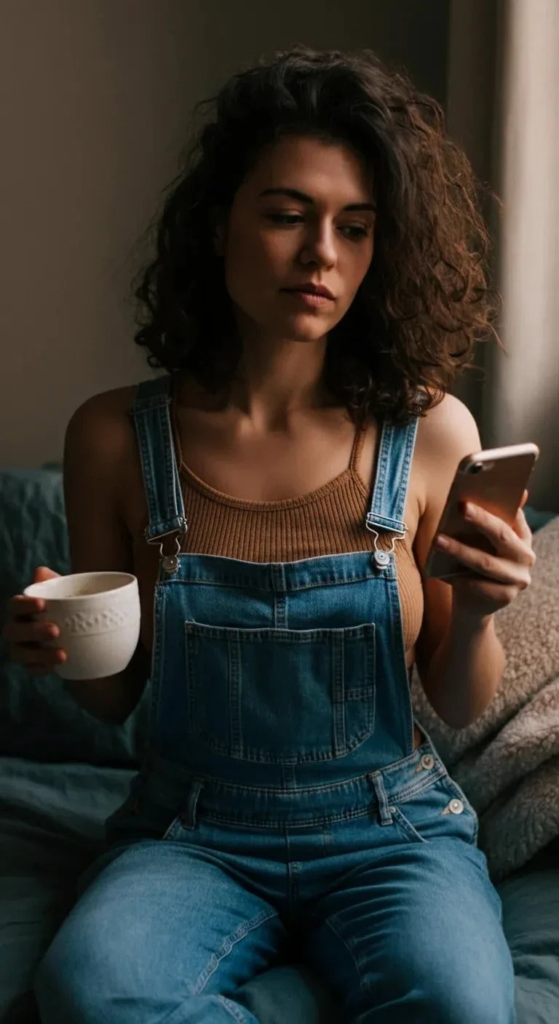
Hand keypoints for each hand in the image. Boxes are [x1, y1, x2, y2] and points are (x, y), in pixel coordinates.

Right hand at [1, 566, 66, 675]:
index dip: (25, 605)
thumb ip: (54, 582)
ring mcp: (21, 647)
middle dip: (33, 631)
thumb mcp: (64, 591)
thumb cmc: (66, 605)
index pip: (15, 604)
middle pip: (14, 631)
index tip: (42, 604)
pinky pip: (31, 669)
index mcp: (21, 608)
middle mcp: (16, 627)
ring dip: (39, 654)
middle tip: (55, 630)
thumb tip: (41, 571)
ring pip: (20, 653)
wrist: (80, 629)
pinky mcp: (32, 664)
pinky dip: (41, 668)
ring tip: (62, 654)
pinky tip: (54, 668)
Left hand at [434, 491, 535, 617]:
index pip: (515, 515)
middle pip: (502, 535)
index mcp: (522, 537)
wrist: (474, 604)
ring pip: (486, 562)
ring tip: (439, 540)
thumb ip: (481, 521)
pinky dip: (459, 578)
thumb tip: (471, 493)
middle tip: (460, 507)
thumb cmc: (476, 565)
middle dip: (481, 520)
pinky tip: (442, 571)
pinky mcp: (506, 596)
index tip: (485, 491)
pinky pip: (479, 585)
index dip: (501, 503)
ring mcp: (518, 578)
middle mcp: (525, 556)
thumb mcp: (480, 542)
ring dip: (460, 550)